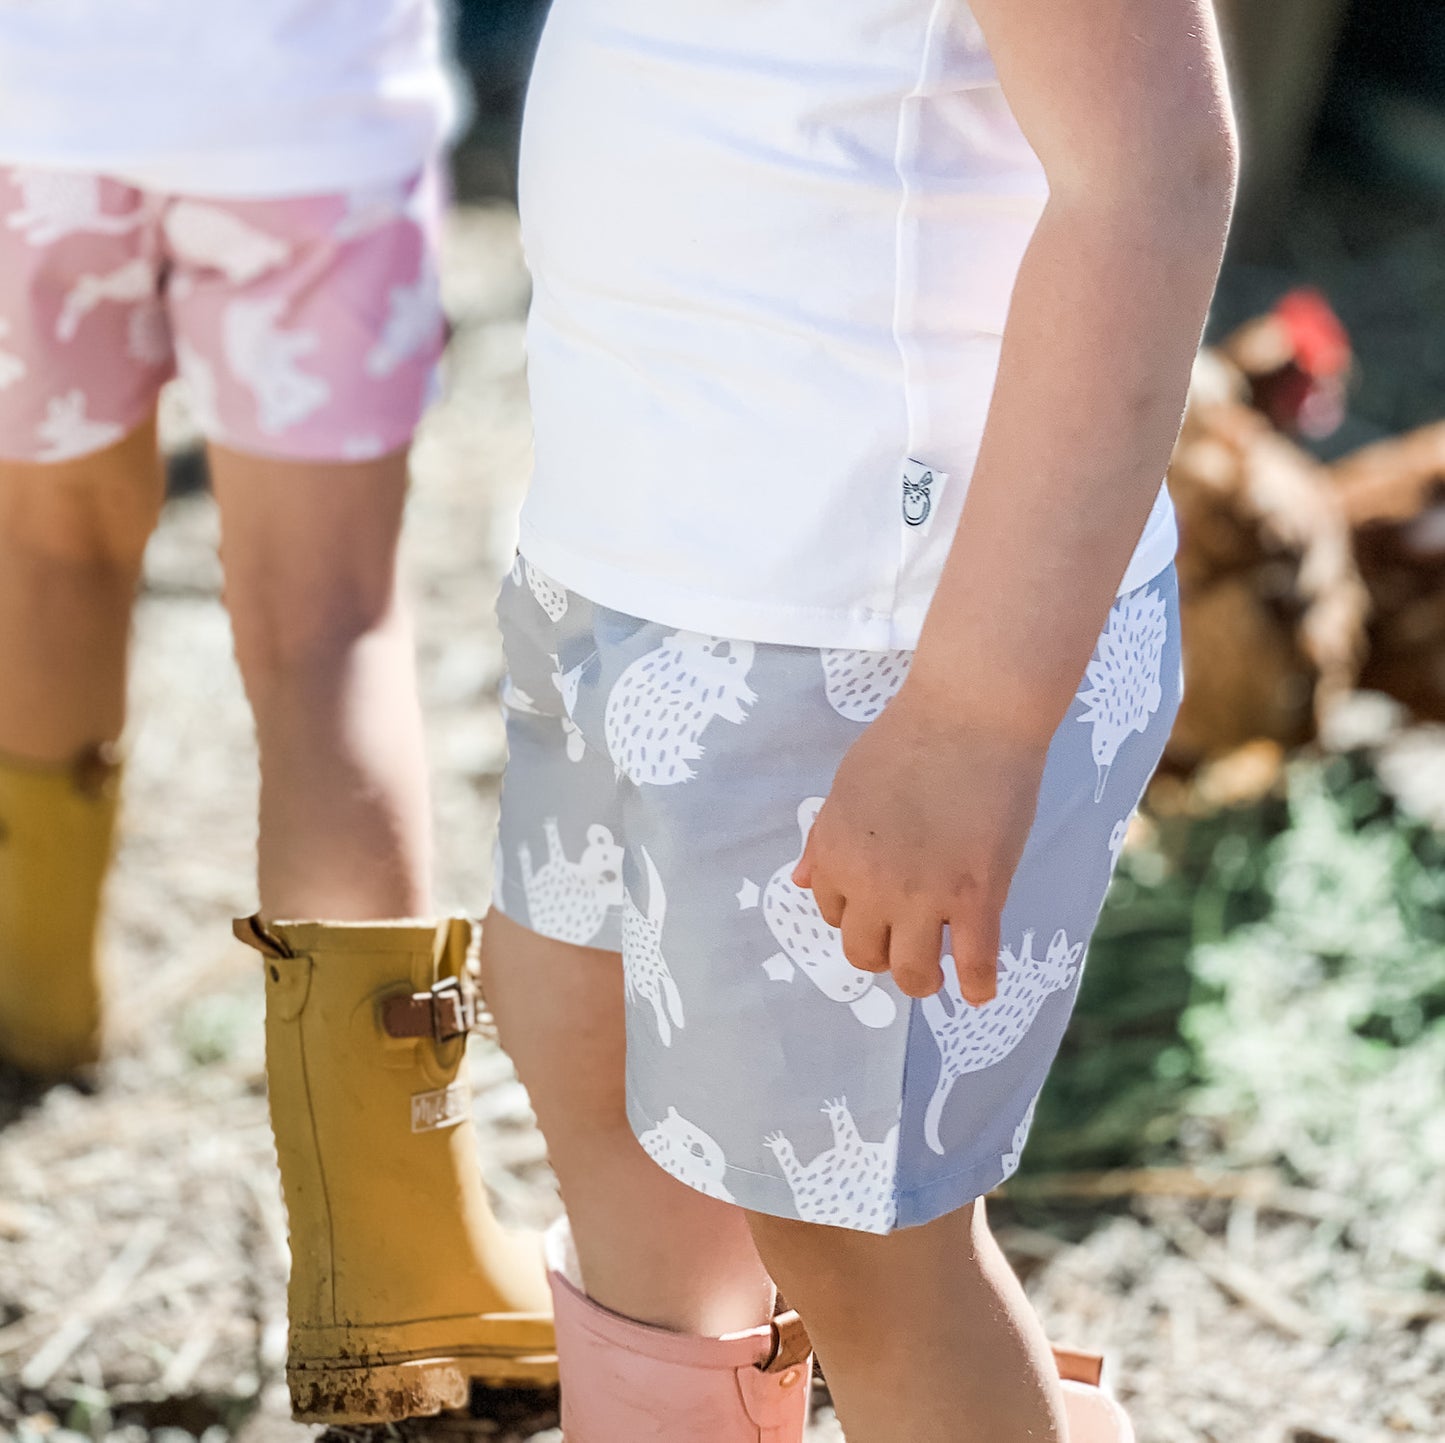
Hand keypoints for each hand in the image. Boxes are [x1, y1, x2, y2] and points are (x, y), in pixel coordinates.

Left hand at [794, 691, 1048, 1002]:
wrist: (968, 714)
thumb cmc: (908, 737)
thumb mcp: (847, 786)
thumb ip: (825, 838)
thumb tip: (801, 881)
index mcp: (835, 854)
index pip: (830, 911)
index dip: (854, 913)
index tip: (876, 910)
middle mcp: (871, 885)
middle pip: (863, 953)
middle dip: (882, 954)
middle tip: (907, 944)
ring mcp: (924, 896)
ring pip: (912, 972)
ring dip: (921, 980)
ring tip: (936, 973)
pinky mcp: (977, 898)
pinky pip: (974, 964)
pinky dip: (979, 986)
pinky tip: (982, 989)